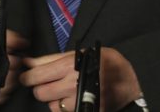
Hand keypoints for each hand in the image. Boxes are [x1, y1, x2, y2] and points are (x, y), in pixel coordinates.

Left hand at [20, 47, 141, 111]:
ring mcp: (80, 101)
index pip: (36, 76)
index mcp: (69, 66)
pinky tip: (74, 100)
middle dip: (42, 88)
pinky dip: (66, 109)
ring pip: (52, 106)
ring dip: (55, 100)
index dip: (29, 77)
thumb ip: (51, 59)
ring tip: (67, 91)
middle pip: (40, 94)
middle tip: (51, 83)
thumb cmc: (104, 62)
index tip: (29, 77)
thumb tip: (29, 62)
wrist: (130, 80)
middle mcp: (72, 85)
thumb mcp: (79, 53)